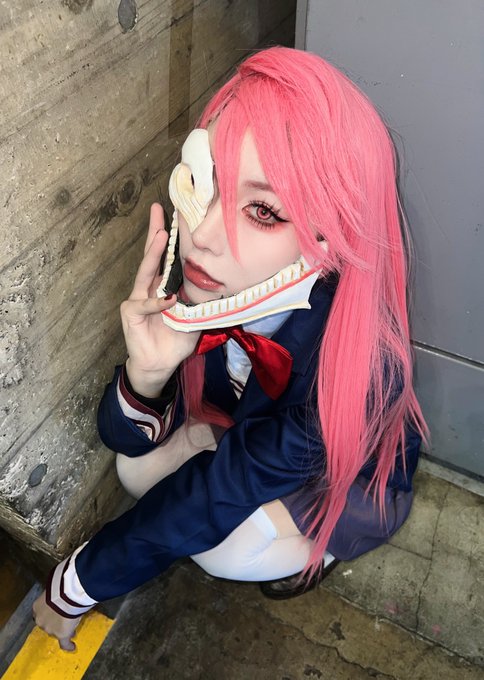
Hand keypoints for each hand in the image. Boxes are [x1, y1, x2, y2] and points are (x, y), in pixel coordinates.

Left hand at [32, 590, 80, 651]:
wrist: (66, 594)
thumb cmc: (60, 586)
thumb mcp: (54, 589)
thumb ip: (54, 594)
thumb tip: (61, 592)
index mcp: (37, 607)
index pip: (42, 613)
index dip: (49, 614)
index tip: (56, 613)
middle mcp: (40, 620)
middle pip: (48, 623)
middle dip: (55, 623)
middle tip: (64, 621)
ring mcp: (50, 628)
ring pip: (56, 631)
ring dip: (62, 629)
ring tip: (71, 628)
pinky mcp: (61, 634)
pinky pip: (64, 643)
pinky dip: (68, 645)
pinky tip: (72, 647)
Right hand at [121, 203, 200, 396]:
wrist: (159, 365)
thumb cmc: (175, 340)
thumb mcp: (193, 318)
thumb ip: (199, 301)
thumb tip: (220, 285)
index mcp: (163, 286)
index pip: (167, 258)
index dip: (171, 238)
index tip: (177, 215)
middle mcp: (149, 288)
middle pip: (152, 256)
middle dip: (154, 231)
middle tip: (158, 209)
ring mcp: (137, 298)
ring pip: (145, 273)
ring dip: (153, 254)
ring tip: (160, 235)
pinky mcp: (130, 313)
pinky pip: (146, 304)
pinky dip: (158, 303)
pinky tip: (168, 300)